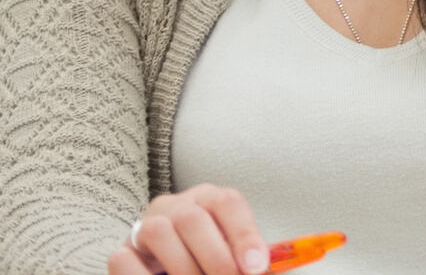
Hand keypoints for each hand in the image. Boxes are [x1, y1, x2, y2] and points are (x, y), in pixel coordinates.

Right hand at [108, 185, 269, 274]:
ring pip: (159, 231)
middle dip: (216, 257)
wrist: (168, 268)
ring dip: (183, 266)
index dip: (244, 235)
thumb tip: (260, 268)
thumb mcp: (229, 254)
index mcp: (208, 199)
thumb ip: (244, 260)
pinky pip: (123, 259)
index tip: (255, 267)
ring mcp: (147, 224)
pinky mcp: (123, 250)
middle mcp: (177, 205)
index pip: (227, 203)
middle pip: (193, 218)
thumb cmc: (207, 260)